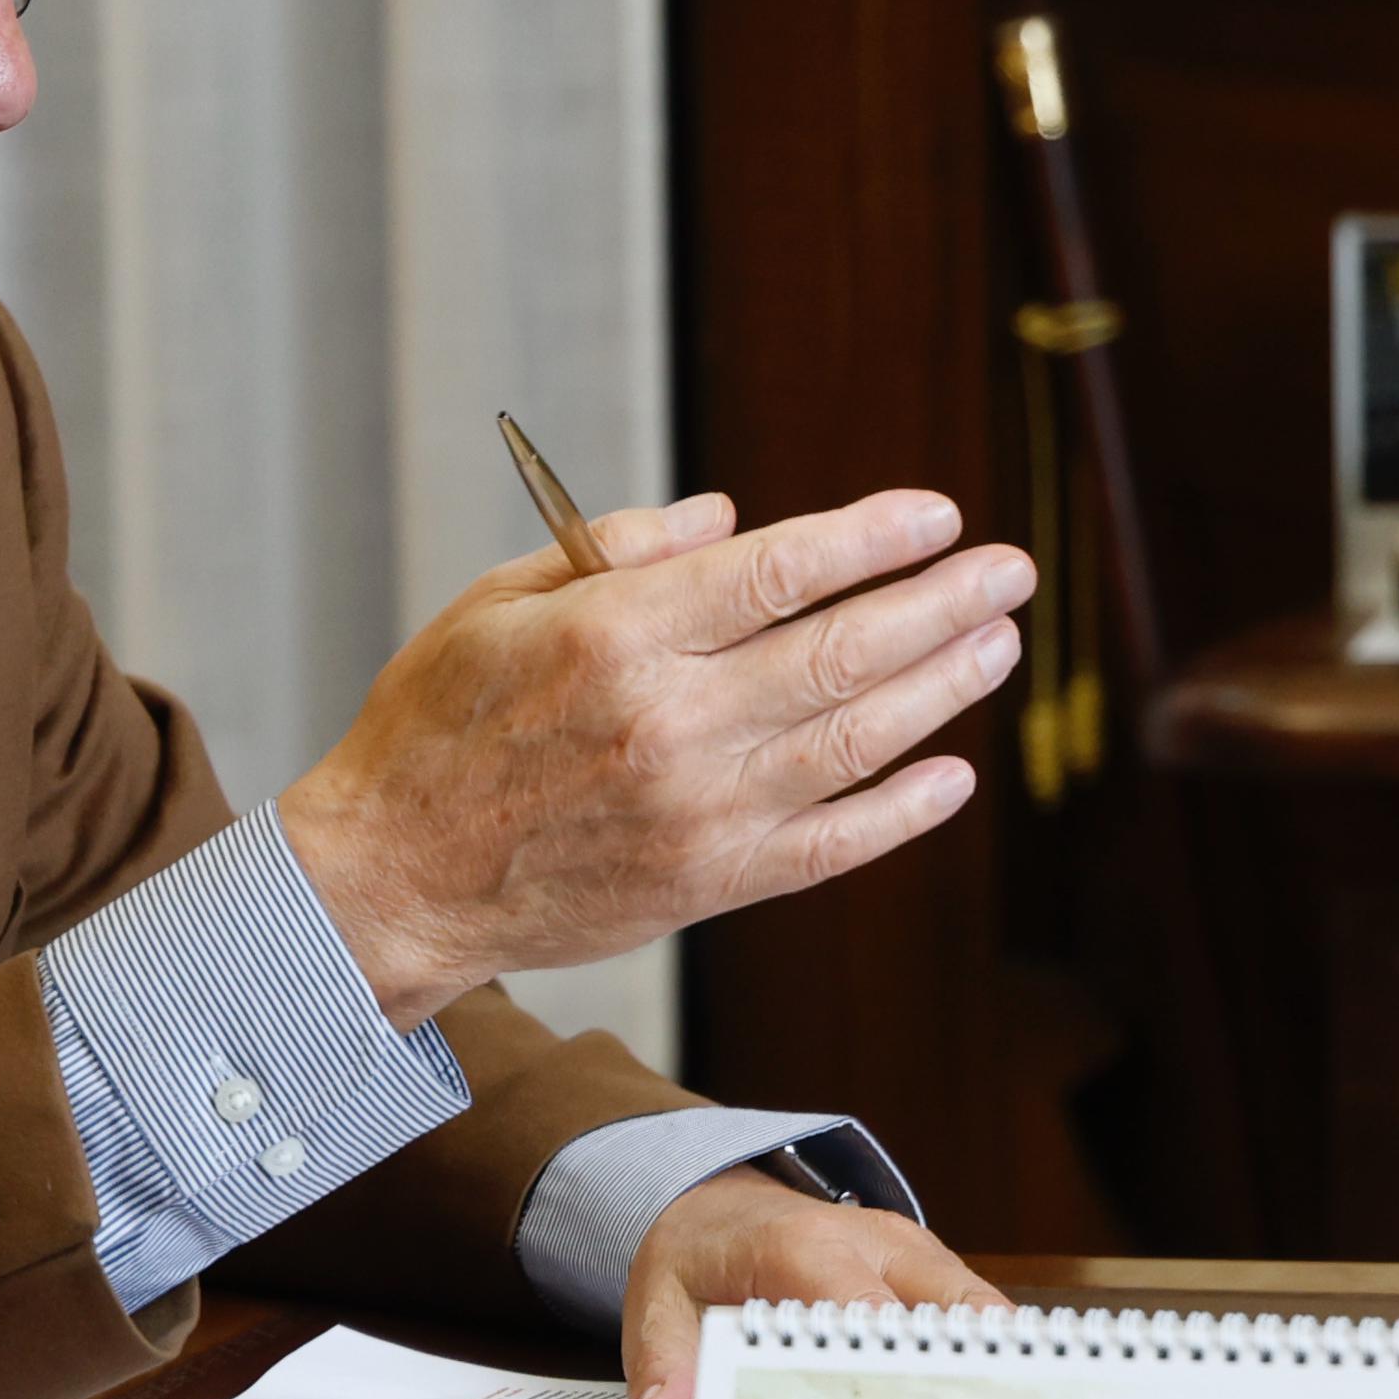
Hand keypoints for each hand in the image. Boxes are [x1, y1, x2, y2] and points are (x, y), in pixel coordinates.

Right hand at [275, 487, 1032, 1025]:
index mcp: (617, 636)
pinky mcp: (709, 884)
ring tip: (998, 644)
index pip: (782, 572)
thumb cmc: (436, 727)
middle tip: (1008, 571)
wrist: (390, 880)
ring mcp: (698, 811)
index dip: (874, 538)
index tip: (936, 515)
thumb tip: (733, 520)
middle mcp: (670, 722)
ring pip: (857, 740)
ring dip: (943, 688)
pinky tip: (952, 773)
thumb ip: (621, 551)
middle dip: (943, 602)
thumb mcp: (499, 603)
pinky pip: (832, 844)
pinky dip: (901, 809)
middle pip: (844, 649)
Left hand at [620, 1165, 1004, 1398]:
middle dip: (967, 1377)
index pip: (864, 1312)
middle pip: (947, 1310)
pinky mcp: (928, 1267)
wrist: (718, 1200)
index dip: (891, 1370)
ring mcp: (909, 1250)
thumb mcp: (656, 1303)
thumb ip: (663, 1366)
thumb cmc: (698, 1252)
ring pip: (977, 1310)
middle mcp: (871, 1239)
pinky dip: (984, 1359)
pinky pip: (973, 1313)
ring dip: (989, 1368)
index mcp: (803, 1246)